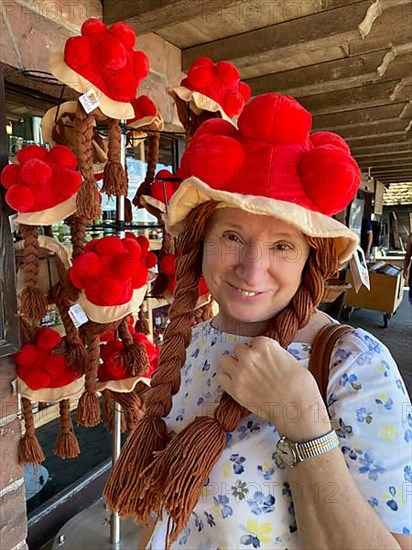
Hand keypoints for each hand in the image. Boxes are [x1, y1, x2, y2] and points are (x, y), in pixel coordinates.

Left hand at [217, 336, 331, 440]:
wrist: (297, 408)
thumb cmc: (300, 385)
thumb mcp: (289, 359)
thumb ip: (273, 354)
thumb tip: (267, 357)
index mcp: (264, 345)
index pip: (254, 341)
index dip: (259, 351)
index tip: (264, 359)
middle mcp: (249, 356)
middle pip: (238, 349)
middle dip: (244, 357)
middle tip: (253, 367)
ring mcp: (240, 373)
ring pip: (224, 360)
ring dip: (232, 365)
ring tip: (241, 373)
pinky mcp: (235, 389)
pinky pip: (221, 378)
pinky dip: (227, 379)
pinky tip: (236, 383)